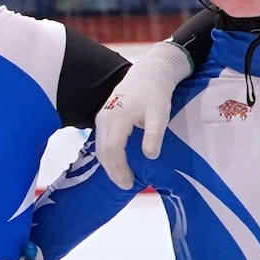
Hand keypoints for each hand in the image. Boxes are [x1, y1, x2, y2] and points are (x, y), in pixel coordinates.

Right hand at [94, 38, 191, 188]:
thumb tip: (149, 156)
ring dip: (108, 165)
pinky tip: (117, 164)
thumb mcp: (160, 114)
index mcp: (118, 117)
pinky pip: (101, 141)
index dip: (119, 169)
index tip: (129, 182)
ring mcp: (102, 117)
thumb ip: (155, 135)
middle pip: (102, 151)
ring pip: (99, 147)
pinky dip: (107, 155)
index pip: (113, 149)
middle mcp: (104, 118)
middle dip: (112, 171)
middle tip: (126, 186)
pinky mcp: (103, 118)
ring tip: (122, 178)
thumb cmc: (156, 94)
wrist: (149, 73)